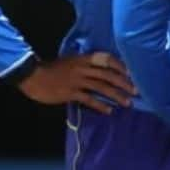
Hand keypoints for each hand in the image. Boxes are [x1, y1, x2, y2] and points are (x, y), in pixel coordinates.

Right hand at [18, 51, 135, 112]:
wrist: (33, 76)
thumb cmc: (51, 69)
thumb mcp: (70, 62)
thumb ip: (84, 65)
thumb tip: (100, 70)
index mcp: (82, 59)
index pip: (106, 59)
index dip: (120, 65)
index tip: (131, 72)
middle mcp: (82, 68)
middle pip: (108, 74)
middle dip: (124, 82)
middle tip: (136, 90)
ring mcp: (77, 80)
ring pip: (101, 87)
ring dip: (116, 95)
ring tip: (127, 102)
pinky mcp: (70, 93)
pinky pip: (89, 99)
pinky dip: (100, 105)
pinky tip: (109, 111)